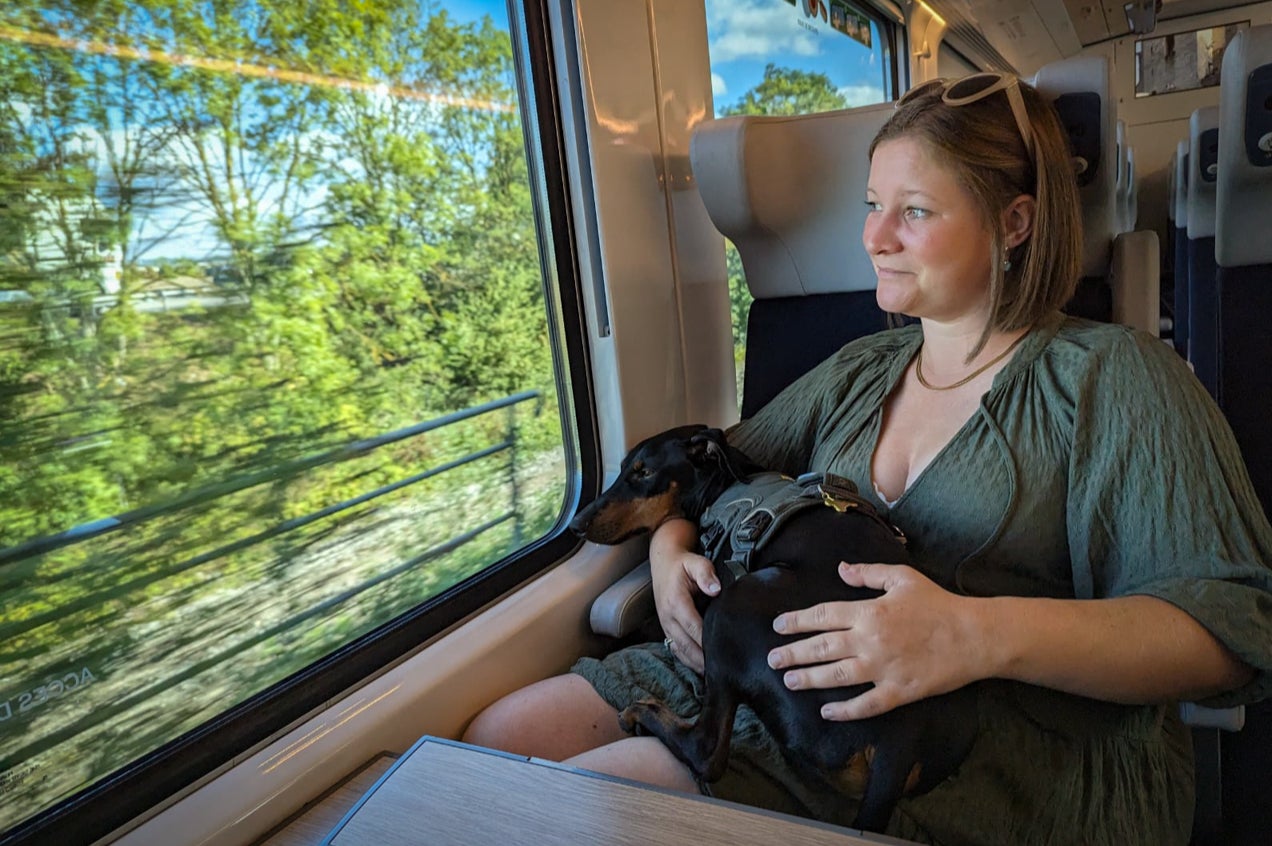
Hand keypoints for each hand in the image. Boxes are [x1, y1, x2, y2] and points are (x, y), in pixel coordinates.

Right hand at [649, 518, 718, 672]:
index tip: (725, 654)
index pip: (694, 629)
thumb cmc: (683, 564)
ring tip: (716, 676)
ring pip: (681, 652)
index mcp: (676, 602)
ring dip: (697, 664)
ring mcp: (666, 625)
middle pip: (687, 647)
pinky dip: (689, 661)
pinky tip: (702, 668)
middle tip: (724, 672)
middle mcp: (668, 617)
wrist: (663, 563)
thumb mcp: (696, 562)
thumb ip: (706, 574)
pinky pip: (676, 650)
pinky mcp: (667, 629)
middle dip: (704, 660)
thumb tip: (715, 589)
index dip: (708, 643)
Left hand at [767, 563, 984, 719]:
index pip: (822, 616)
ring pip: (836, 676)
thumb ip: (868, 573)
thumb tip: (840, 569)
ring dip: (809, 679)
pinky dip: (844, 710)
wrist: (974, 636)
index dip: (796, 621)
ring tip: (789, 681)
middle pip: (822, 648)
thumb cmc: (938, 604)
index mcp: (869, 612)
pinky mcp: (898, 692)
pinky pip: (866, 704)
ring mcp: (883, 669)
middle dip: (793, 653)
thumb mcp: (902, 578)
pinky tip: (826, 711)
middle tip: (772, 660)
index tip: (777, 626)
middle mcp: (870, 641)